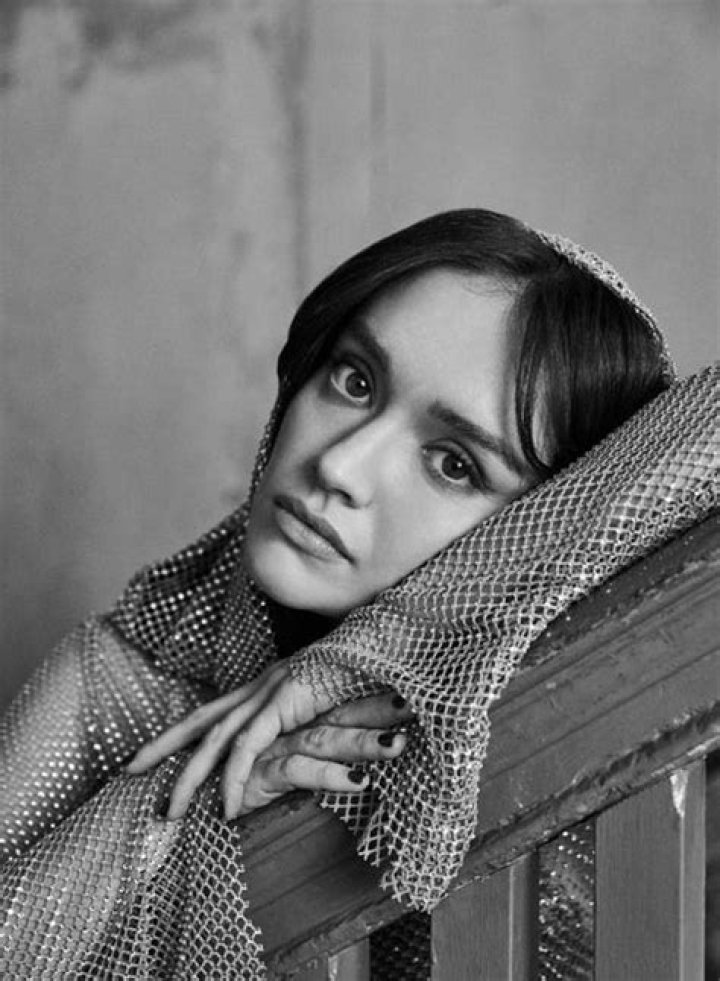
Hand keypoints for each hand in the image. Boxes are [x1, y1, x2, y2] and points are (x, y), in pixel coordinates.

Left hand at [127, 663, 411, 819]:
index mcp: (267, 684)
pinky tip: (226, 806)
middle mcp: (262, 684)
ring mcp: (273, 689)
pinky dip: (233, 777)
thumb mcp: (333, 701)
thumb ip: (313, 720)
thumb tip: (300, 744)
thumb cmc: (369, 672)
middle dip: (162, 747)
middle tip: (128, 773)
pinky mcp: (288, 698)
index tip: (150, 755)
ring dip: (189, 776)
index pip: (213, 709)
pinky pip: (250, 744)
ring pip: (216, 736)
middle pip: (201, 718)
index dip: (179, 731)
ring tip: (170, 813)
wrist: (389, 642)